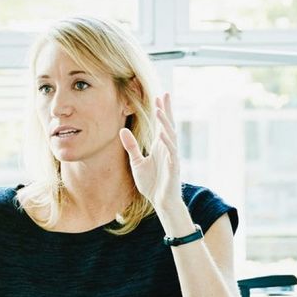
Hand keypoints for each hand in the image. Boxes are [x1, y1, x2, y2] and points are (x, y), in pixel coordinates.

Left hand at [119, 92, 181, 211]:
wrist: (161, 201)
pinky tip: (162, 134)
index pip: (160, 125)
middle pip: (168, 125)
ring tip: (160, 110)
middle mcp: (167, 148)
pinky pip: (171, 153)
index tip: (158, 97)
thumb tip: (122, 130)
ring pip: (170, 136)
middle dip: (166, 111)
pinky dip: (167, 143)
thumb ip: (131, 146)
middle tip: (165, 95)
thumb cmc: (151, 182)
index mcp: (159, 146)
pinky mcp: (174, 167)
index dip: (160, 112)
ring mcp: (172, 157)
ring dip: (165, 123)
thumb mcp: (136, 162)